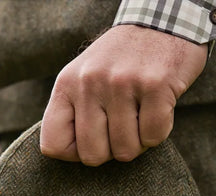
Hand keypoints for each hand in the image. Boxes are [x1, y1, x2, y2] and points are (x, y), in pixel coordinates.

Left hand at [40, 25, 206, 165]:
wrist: (162, 20)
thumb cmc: (122, 61)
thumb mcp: (85, 77)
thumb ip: (74, 111)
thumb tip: (73, 155)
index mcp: (66, 84)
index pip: (53, 145)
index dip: (75, 154)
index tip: (94, 140)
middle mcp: (89, 83)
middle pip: (92, 156)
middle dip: (112, 151)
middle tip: (123, 129)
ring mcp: (121, 83)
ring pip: (125, 150)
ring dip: (139, 141)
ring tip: (142, 114)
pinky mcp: (155, 85)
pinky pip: (153, 137)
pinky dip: (160, 131)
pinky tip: (159, 108)